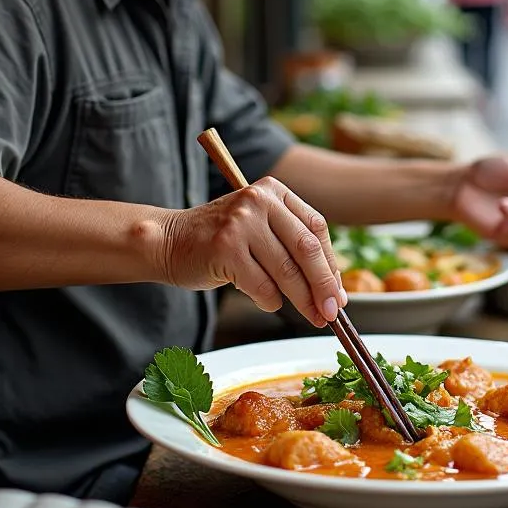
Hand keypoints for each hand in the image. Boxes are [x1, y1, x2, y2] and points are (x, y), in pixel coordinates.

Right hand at [158, 177, 345, 326]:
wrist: (169, 240)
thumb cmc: (220, 240)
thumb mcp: (259, 226)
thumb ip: (292, 244)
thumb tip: (333, 285)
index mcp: (273, 191)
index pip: (316, 227)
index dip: (331, 263)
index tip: (338, 291)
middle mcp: (259, 201)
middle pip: (306, 248)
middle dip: (324, 285)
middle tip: (332, 311)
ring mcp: (241, 223)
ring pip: (287, 271)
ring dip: (303, 300)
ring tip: (311, 316)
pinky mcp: (225, 249)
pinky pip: (262, 286)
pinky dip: (271, 302)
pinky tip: (268, 302)